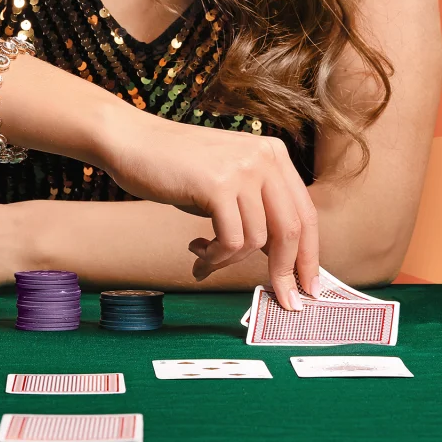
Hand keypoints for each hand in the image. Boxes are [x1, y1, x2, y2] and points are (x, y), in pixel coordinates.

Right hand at [100, 111, 319, 310]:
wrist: (131, 141)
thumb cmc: (175, 167)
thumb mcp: (227, 180)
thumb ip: (255, 208)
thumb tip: (281, 259)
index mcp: (273, 154)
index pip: (305, 212)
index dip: (310, 255)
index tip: (309, 287)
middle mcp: (265, 158)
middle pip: (292, 229)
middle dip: (287, 271)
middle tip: (283, 300)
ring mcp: (242, 169)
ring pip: (257, 240)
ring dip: (229, 261)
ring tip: (204, 257)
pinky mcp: (218, 185)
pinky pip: (230, 241)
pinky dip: (214, 257)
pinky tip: (196, 252)